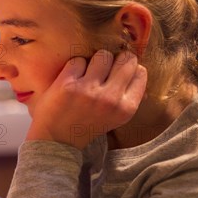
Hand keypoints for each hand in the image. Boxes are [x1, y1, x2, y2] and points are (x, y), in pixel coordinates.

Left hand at [25, 50, 146, 148]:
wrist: (56, 141)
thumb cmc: (86, 125)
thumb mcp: (115, 118)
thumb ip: (128, 97)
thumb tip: (139, 72)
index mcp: (126, 108)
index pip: (140, 72)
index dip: (129, 68)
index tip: (118, 71)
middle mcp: (110, 98)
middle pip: (125, 60)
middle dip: (115, 60)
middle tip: (102, 69)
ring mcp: (89, 90)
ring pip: (102, 55)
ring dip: (94, 61)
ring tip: (86, 74)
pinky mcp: (68, 84)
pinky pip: (78, 60)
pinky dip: (74, 67)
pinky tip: (70, 79)